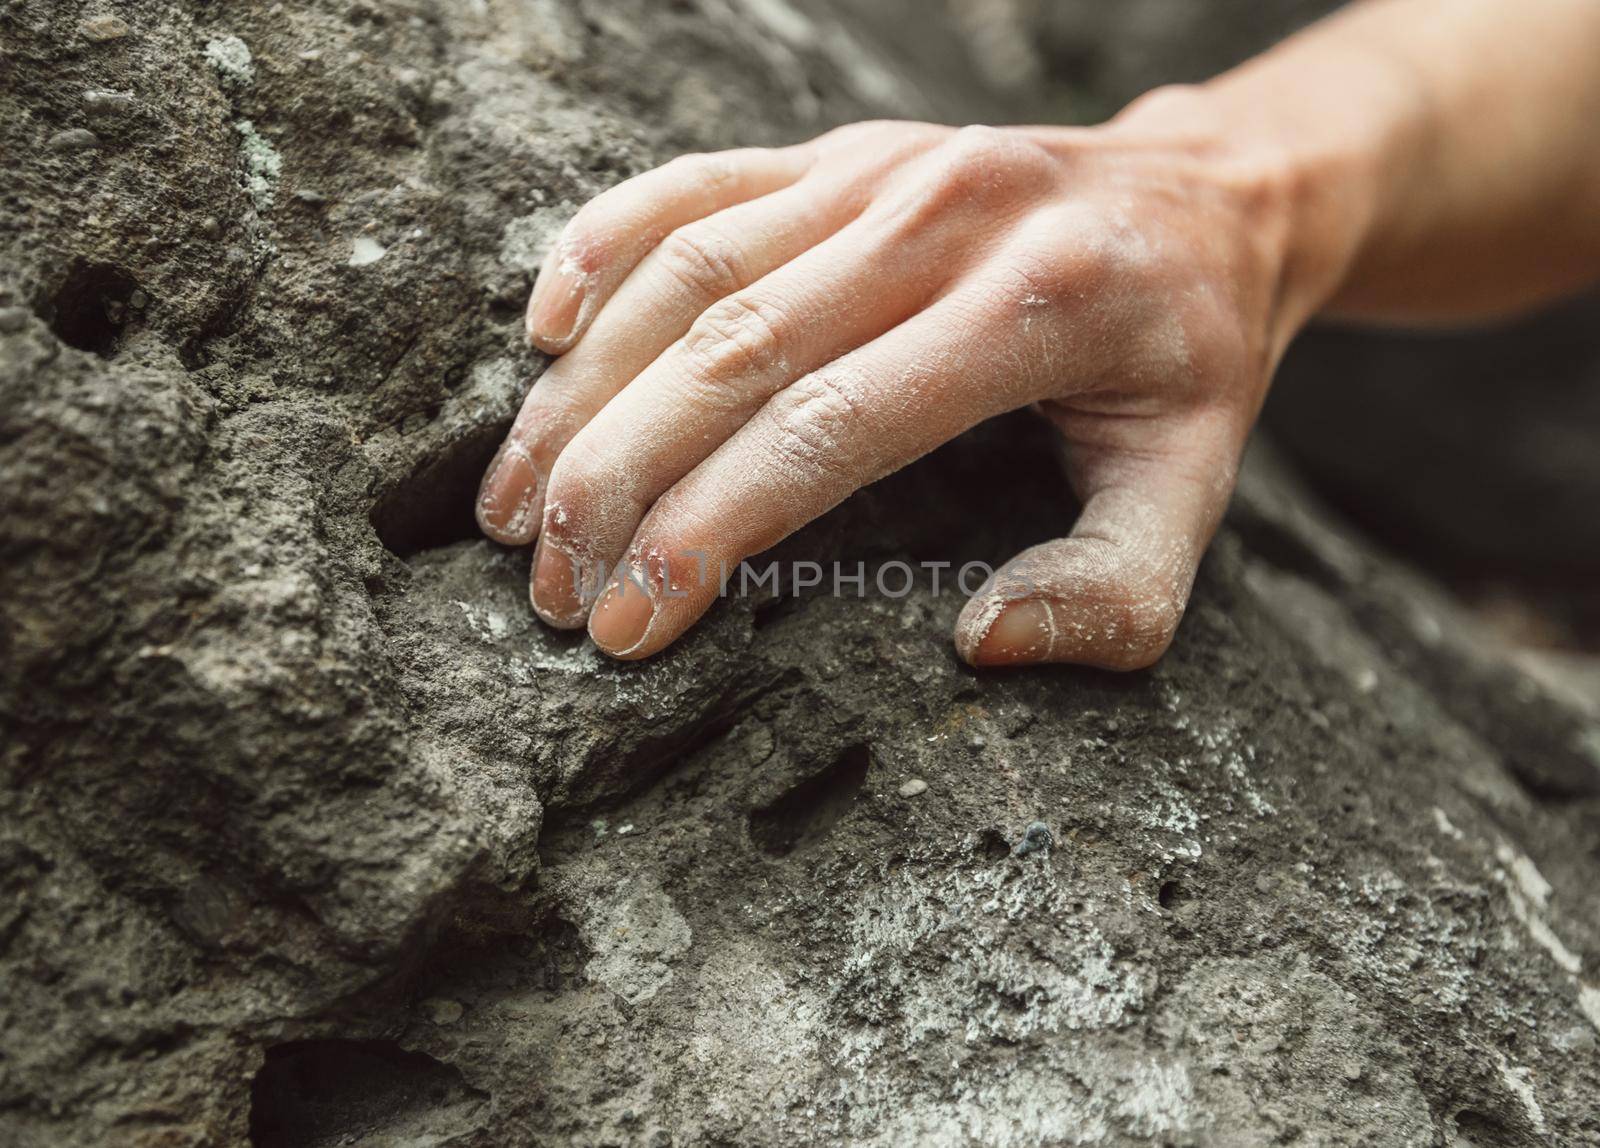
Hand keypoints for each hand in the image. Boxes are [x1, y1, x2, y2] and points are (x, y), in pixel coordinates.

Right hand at [476, 107, 1310, 668]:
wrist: (1210, 197)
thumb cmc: (1190, 364)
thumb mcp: (1199, 489)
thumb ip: (1112, 593)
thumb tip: (976, 645)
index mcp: (1033, 308)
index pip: (825, 430)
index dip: (707, 533)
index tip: (627, 625)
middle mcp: (941, 217)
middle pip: (728, 353)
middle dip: (614, 482)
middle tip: (544, 587)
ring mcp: (879, 167)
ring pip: (684, 273)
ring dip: (581, 392)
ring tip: (512, 500)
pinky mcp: (837, 150)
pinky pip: (691, 187)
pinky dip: (600, 249)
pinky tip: (541, 335)